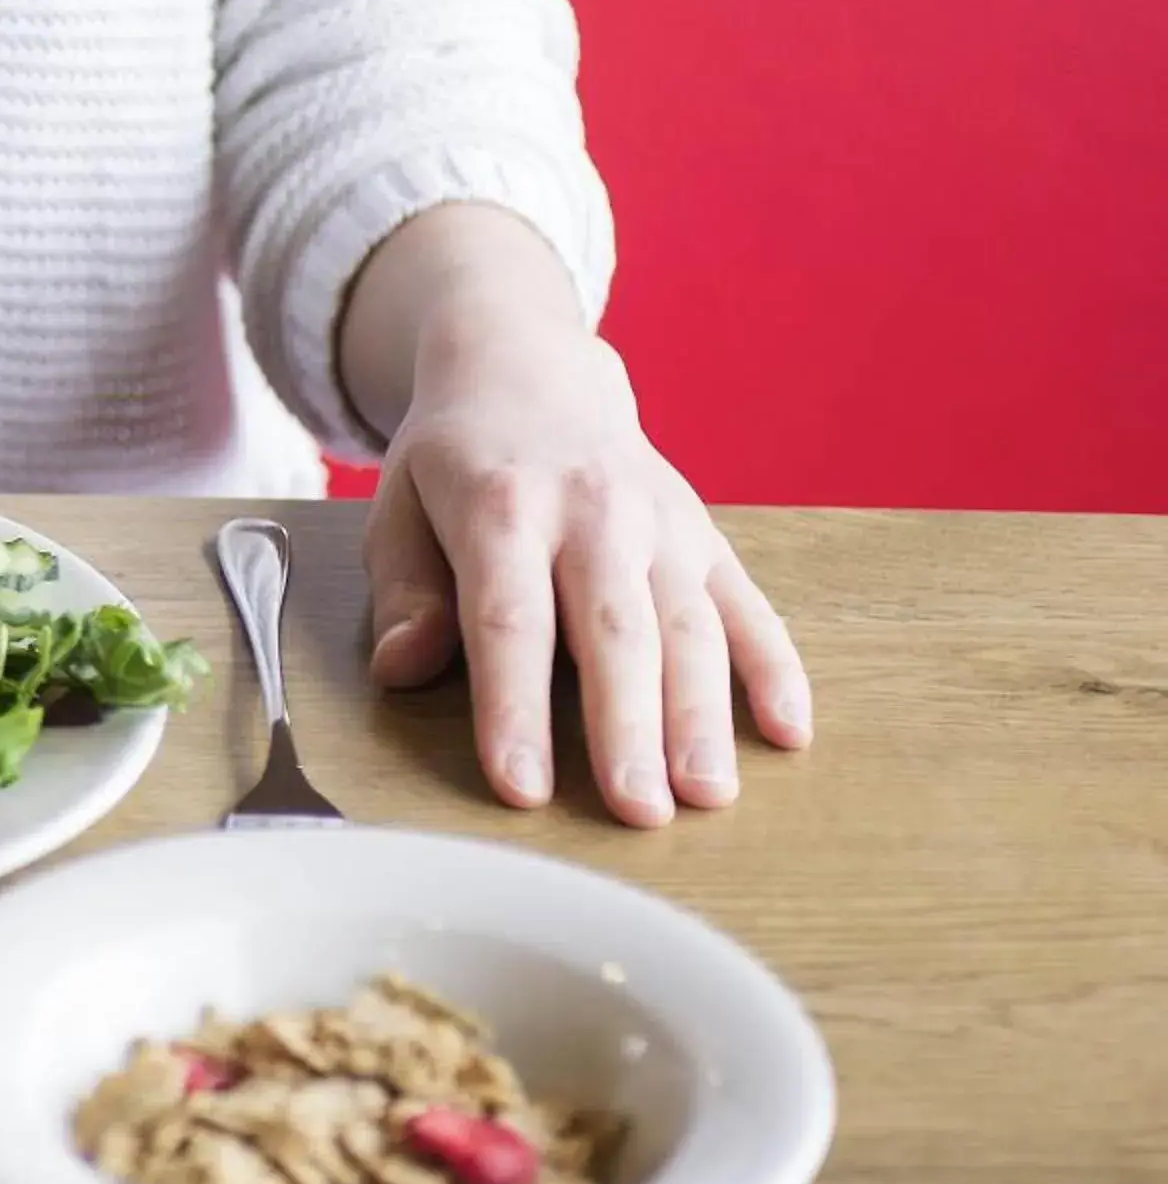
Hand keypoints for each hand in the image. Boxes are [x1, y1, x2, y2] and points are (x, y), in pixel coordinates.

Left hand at [363, 313, 811, 825]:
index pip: (509, 621)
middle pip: (612, 632)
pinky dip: (774, 667)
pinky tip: (788, 732)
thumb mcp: (395, 509)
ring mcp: (660, 522)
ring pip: (687, 626)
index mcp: (501, 507)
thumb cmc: (454, 463)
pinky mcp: (705, 535)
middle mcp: (592, 511)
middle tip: (639, 813)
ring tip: (708, 796)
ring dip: (703, 714)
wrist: (529, 370)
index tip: (522, 789)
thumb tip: (403, 669)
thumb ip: (404, 592)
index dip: (515, 708)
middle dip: (628, 728)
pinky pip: (748, 604)